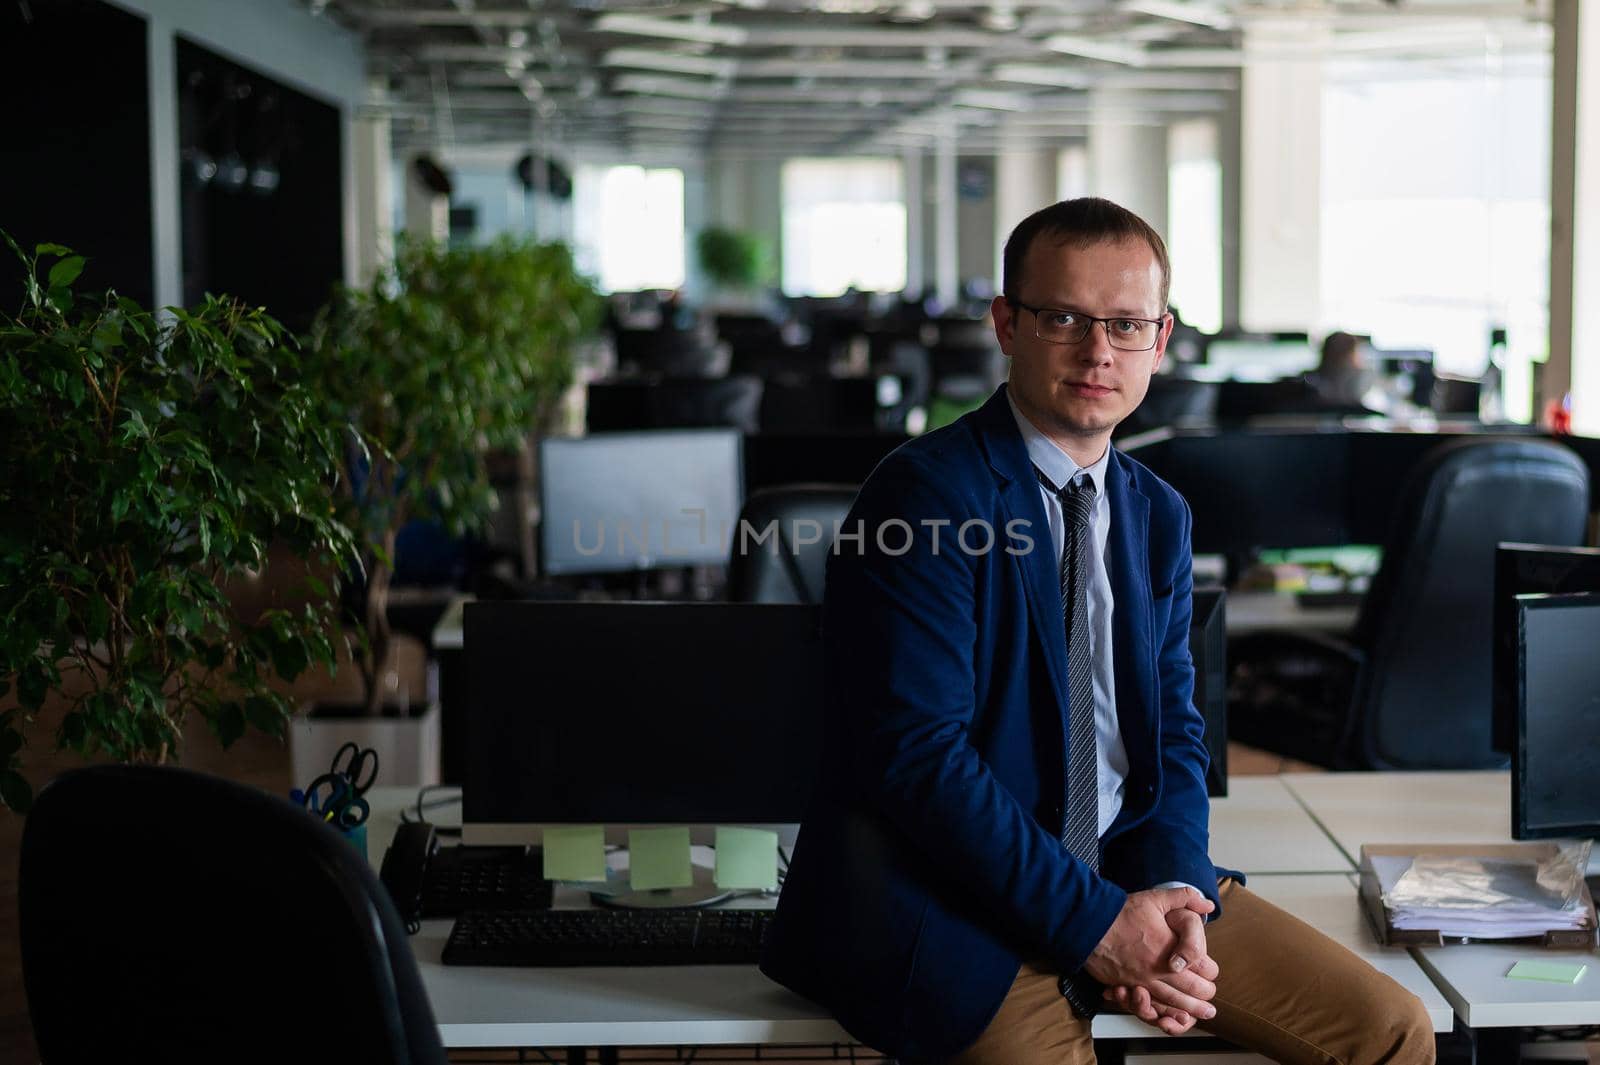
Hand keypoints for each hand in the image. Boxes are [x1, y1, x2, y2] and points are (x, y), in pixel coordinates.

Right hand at [1082, 887, 1216, 1023]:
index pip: (1203, 968)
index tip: (1211, 974)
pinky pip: (1150, 1005)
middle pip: (1191, 990)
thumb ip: (1185, 898)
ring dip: (1189, 1011)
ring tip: (1199, 1017)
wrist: (1089, 924)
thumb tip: (1208, 904)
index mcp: (1172, 949)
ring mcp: (1144, 981)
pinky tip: (1169, 1018)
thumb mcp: (1156, 898)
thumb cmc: (1122, 912)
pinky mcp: (1128, 986)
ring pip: (1173, 1002)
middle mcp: (1160, 969)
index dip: (1210, 972)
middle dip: (1203, 997)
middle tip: (1210, 1005)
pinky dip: (1162, 1014)